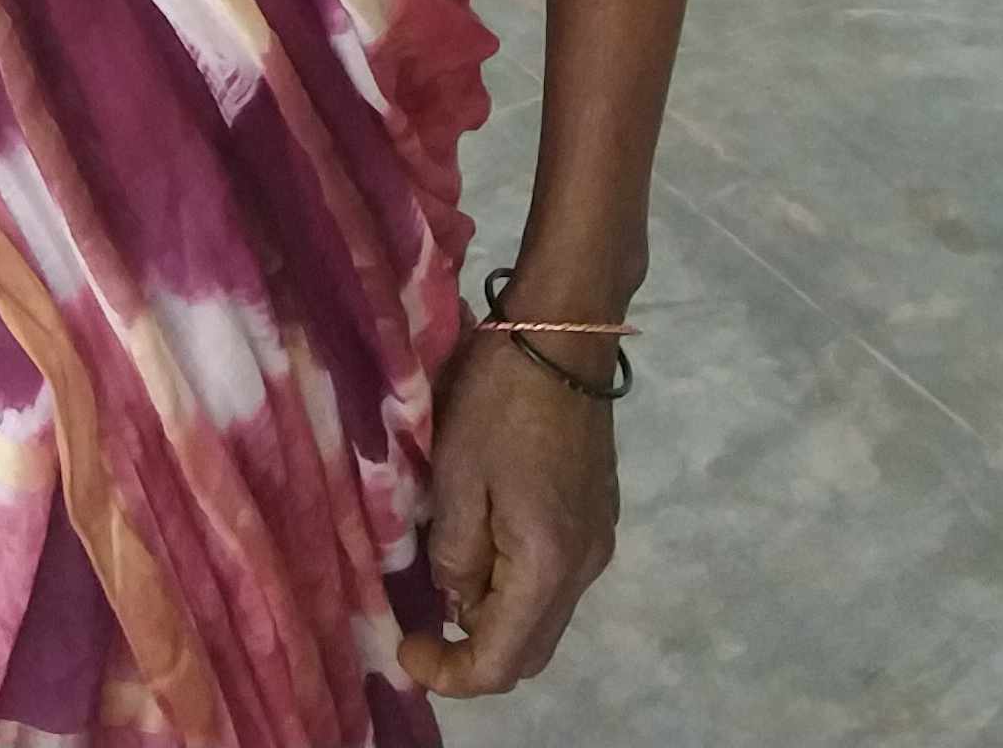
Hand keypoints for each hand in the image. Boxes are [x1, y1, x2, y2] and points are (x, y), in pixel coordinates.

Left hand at [400, 325, 620, 701]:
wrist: (564, 328)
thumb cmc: (501, 397)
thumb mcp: (456, 475)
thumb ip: (453, 555)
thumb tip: (456, 601)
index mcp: (549, 566)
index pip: (500, 663)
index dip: (447, 673)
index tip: (404, 644)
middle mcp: (585, 568)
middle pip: (529, 651)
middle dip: (472, 650)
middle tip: (422, 617)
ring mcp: (598, 540)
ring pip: (543, 615)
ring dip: (495, 614)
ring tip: (447, 568)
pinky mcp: (598, 513)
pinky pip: (555, 578)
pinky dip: (516, 582)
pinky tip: (484, 537)